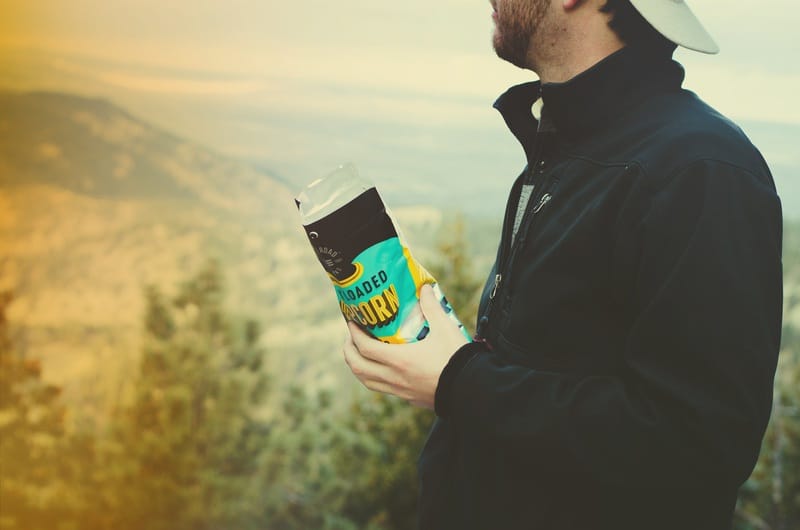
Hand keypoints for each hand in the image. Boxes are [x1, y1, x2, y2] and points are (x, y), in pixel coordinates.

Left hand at [342, 284, 469, 408]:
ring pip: (367, 382)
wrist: (472, 390)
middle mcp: (394, 377)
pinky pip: (382, 388)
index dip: (354, 334)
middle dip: (349, 351)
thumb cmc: (457, 359)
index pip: (365, 348)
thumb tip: (424, 288)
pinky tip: (382, 368)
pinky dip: (374, 378)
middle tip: (351, 337)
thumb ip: (432, 307)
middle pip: (358, 367)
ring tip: (360, 353)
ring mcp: (400, 391)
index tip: (352, 322)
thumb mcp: (445, 329)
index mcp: (399, 360)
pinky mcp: (408, 398)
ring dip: (358, 367)